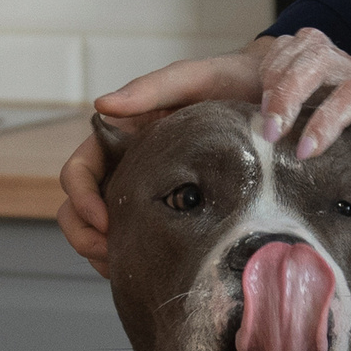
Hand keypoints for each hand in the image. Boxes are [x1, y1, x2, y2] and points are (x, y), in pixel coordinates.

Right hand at [57, 40, 273, 273]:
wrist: (271, 96)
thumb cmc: (226, 81)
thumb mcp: (189, 79)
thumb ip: (147, 90)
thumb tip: (100, 104)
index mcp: (119, 137)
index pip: (79, 172)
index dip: (82, 199)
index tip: (104, 220)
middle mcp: (126, 165)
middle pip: (79, 208)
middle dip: (84, 236)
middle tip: (110, 256)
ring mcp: (148, 190)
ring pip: (104, 230)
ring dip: (104, 253)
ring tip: (128, 270)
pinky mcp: (174, 208)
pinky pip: (141, 238)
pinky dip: (134, 257)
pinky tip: (152, 270)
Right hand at [258, 28, 350, 212]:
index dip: (328, 119)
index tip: (306, 153)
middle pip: (324, 58)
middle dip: (290, 91)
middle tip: (271, 134)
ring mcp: (349, 67)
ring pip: (306, 47)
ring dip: (277, 78)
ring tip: (263, 121)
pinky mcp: (329, 70)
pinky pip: (294, 49)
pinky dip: (273, 69)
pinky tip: (264, 103)